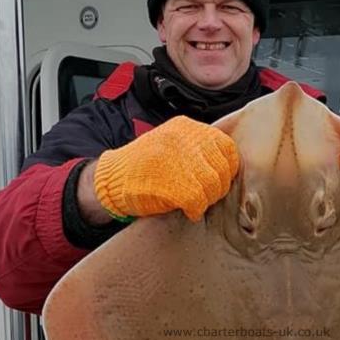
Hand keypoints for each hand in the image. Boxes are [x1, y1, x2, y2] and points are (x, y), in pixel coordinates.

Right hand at [94, 116, 238, 221]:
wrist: (110, 179)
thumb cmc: (143, 167)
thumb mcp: (172, 145)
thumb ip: (198, 148)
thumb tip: (228, 164)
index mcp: (187, 128)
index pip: (226, 147)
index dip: (227, 168)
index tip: (219, 180)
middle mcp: (184, 139)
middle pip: (221, 168)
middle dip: (218, 187)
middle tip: (206, 196)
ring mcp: (176, 159)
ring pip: (212, 184)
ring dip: (208, 199)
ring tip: (196, 203)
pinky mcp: (170, 182)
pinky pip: (198, 200)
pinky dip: (196, 210)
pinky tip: (188, 211)